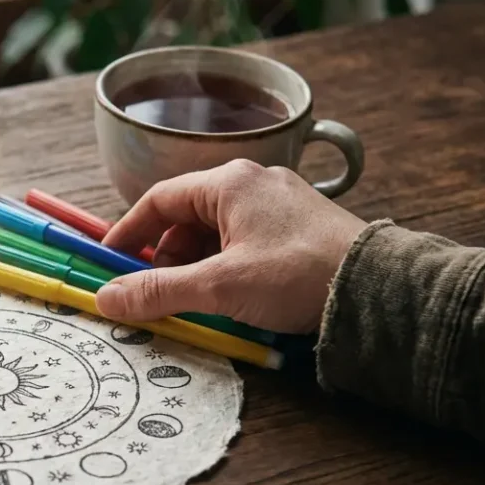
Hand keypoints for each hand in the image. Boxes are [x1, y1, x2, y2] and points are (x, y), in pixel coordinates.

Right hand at [96, 160, 367, 333]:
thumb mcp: (218, 286)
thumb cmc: (296, 275)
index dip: (128, 233)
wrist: (377, 288)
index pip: (158, 199)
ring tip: (198, 301)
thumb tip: (106, 298)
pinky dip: (227, 267)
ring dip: (197, 266)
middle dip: (165, 258)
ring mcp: (279, 203)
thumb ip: (158, 291)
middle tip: (155, 294)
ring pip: (217, 232)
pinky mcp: (300, 227)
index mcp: (228, 183)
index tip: (109, 263)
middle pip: (187, 217)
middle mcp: (252, 182)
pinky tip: (234, 297)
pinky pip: (246, 241)